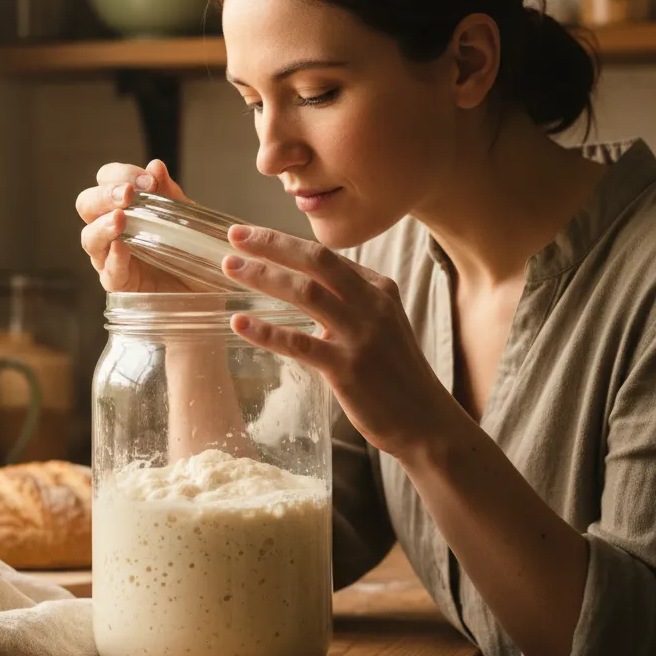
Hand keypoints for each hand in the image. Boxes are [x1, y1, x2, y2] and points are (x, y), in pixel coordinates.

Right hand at [76, 159, 191, 292]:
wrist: (205, 288)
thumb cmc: (190, 250)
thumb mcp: (187, 218)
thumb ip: (170, 195)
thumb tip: (155, 166)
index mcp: (124, 206)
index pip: (106, 179)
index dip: (121, 174)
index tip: (149, 180)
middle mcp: (110, 230)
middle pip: (86, 204)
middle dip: (104, 195)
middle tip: (128, 194)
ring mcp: (110, 258)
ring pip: (89, 238)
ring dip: (103, 225)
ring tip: (120, 219)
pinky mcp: (119, 285)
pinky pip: (108, 272)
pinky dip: (114, 259)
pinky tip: (123, 248)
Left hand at [222, 225, 450, 461]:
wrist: (425, 421)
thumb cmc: (394, 373)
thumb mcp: (379, 323)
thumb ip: (347, 300)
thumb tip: (301, 281)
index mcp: (377, 288)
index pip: (324, 255)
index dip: (283, 241)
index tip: (249, 234)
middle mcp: (371, 304)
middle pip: (315, 261)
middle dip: (271, 244)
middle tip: (235, 236)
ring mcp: (361, 336)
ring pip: (306, 293)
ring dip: (263, 276)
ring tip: (230, 267)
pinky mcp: (348, 369)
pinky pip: (299, 344)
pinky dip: (266, 332)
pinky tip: (239, 323)